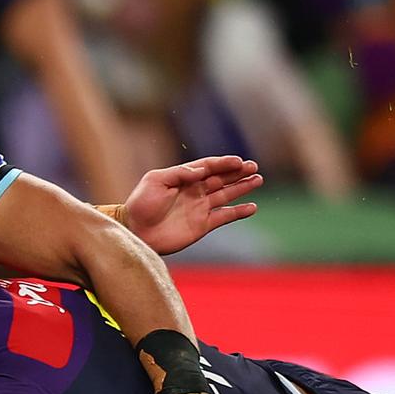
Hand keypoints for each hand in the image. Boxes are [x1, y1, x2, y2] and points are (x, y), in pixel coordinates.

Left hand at [123, 156, 261, 254]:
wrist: (136, 232)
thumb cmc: (141, 204)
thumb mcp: (155, 181)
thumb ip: (179, 173)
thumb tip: (201, 169)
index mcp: (183, 178)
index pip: (208, 166)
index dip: (224, 163)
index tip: (238, 161)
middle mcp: (194, 191)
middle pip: (221, 178)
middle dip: (237, 172)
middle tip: (254, 166)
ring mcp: (200, 208)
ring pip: (226, 194)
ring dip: (242, 187)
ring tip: (258, 180)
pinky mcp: (202, 225)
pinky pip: (225, 216)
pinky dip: (238, 212)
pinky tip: (252, 207)